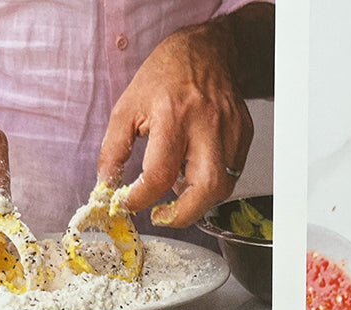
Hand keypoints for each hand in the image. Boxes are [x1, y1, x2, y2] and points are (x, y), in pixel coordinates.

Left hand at [97, 19, 253, 228]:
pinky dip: (211, 182)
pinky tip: (197, 169)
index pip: (159, 174)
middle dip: (183, 215)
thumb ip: (114, 148)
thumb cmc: (166, 76)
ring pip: (222, 187)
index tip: (129, 203)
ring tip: (179, 188)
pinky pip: (231, 174)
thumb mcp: (127, 106)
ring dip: (198, 200)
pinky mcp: (243, 136)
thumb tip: (106, 184)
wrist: (207, 52)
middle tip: (163, 216)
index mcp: (172, 115)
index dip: (141, 198)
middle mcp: (205, 125)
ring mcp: (230, 132)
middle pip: (206, 189)